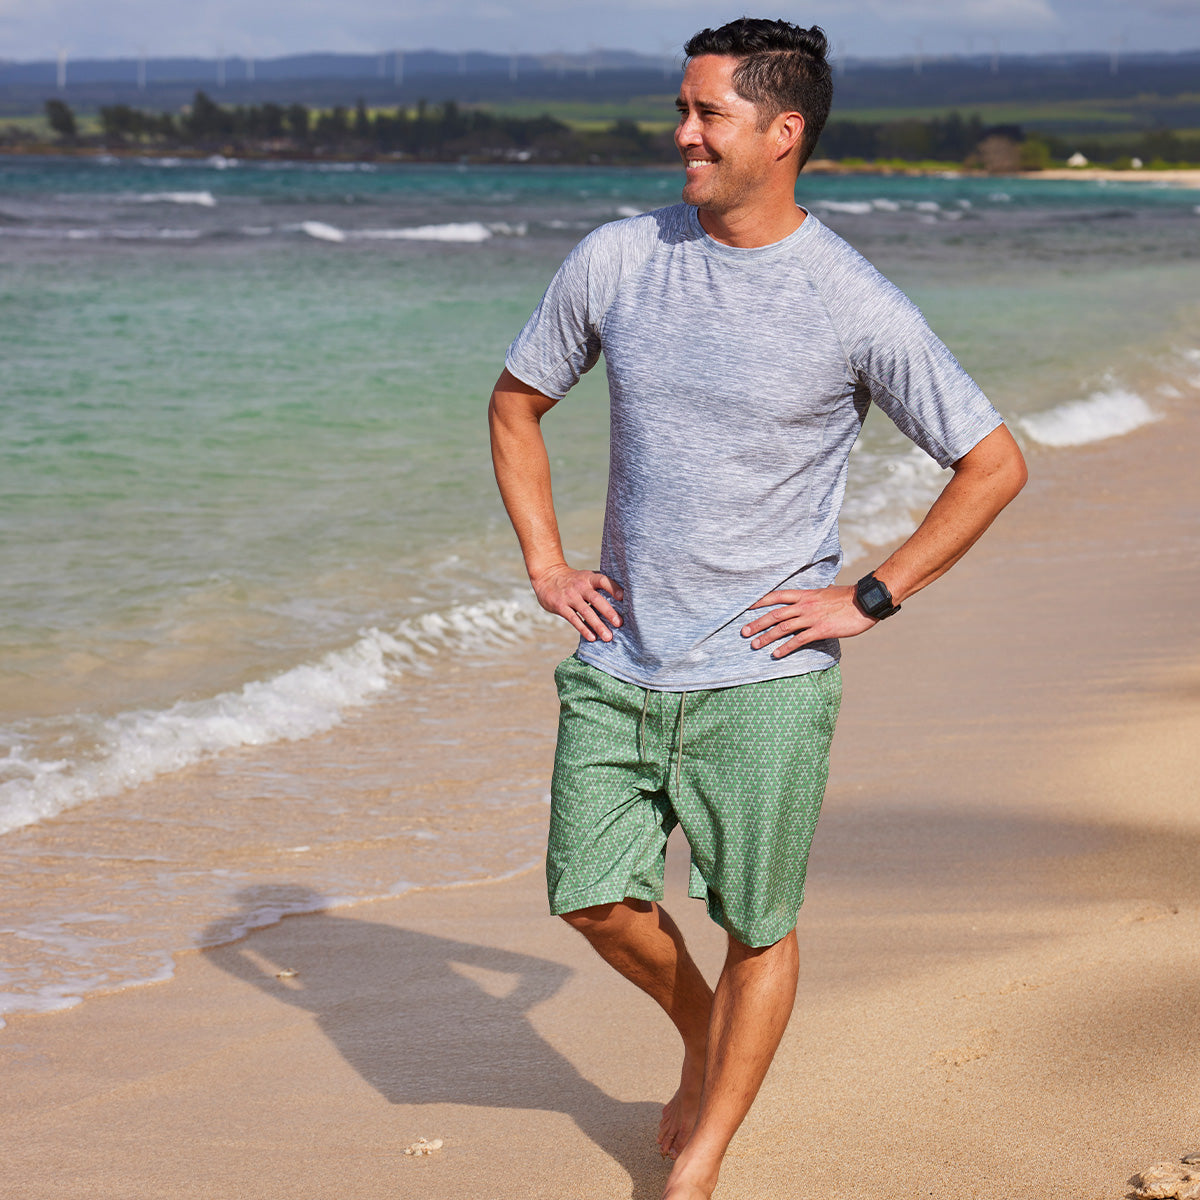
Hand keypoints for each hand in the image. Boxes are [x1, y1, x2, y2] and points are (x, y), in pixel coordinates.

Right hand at [531, 563, 624, 642]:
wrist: (547, 576)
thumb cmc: (573, 581)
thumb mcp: (585, 577)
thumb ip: (600, 586)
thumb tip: (623, 601)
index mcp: (589, 578)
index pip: (603, 580)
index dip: (613, 587)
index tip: (623, 597)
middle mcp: (580, 586)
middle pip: (596, 599)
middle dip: (608, 611)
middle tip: (619, 623)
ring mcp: (570, 596)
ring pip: (586, 611)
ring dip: (598, 625)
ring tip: (608, 637)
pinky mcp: (560, 606)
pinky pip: (574, 619)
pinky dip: (583, 629)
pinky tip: (592, 638)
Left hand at [741, 586, 875, 657]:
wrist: (865, 601)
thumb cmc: (847, 598)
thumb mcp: (825, 593)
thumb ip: (812, 598)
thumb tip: (805, 601)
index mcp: (805, 594)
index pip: (777, 596)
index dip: (760, 601)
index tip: (746, 607)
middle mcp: (805, 605)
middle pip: (775, 614)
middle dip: (758, 623)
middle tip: (743, 632)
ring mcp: (812, 617)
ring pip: (783, 628)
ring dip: (767, 637)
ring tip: (754, 645)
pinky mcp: (821, 630)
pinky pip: (799, 640)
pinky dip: (785, 648)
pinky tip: (776, 654)